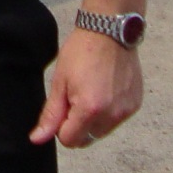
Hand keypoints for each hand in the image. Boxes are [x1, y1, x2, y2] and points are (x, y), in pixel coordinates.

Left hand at [30, 26, 141, 148]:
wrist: (109, 31)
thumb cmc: (82, 52)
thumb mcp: (59, 82)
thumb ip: (50, 114)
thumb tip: (37, 139)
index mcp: (89, 110)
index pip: (70, 140)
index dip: (62, 126)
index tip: (64, 105)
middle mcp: (111, 114)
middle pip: (87, 138)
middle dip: (78, 124)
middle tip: (77, 96)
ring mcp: (126, 110)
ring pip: (102, 131)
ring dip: (94, 119)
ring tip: (92, 90)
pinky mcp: (135, 104)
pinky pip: (117, 119)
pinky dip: (109, 111)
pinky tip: (106, 88)